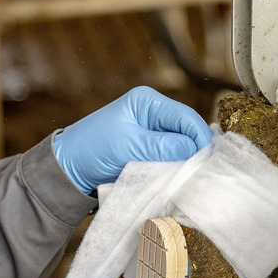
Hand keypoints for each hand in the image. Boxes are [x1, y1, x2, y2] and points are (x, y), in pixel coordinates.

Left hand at [52, 86, 213, 194]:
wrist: (69, 168)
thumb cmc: (93, 149)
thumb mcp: (130, 146)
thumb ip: (163, 146)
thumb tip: (196, 149)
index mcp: (147, 102)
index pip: (185, 116)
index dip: (199, 137)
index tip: (208, 159)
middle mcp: (153, 113)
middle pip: (187, 130)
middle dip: (195, 148)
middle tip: (204, 170)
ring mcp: (152, 131)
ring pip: (181, 144)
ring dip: (186, 159)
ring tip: (194, 175)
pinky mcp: (149, 148)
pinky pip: (171, 155)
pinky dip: (176, 165)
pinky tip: (180, 175)